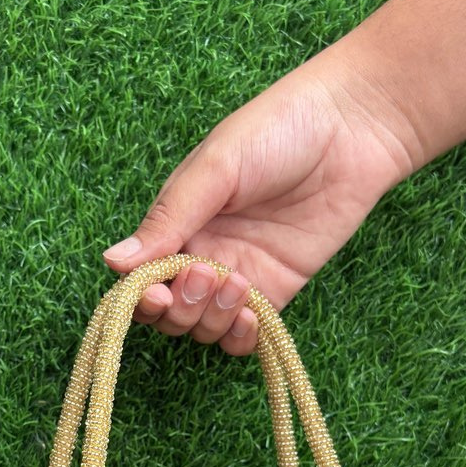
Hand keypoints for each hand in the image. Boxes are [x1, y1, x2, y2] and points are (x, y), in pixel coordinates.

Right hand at [101, 45, 417, 354]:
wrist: (352, 128)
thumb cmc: (279, 129)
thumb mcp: (216, 168)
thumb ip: (168, 219)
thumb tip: (112, 261)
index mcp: (177, 222)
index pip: (140, 278)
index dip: (141, 296)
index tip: (155, 290)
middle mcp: (202, 253)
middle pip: (170, 313)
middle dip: (181, 307)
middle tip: (209, 272)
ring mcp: (239, 276)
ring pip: (204, 329)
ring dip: (212, 320)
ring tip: (237, 283)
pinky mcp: (277, 290)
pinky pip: (246, 336)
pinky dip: (240, 338)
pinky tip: (250, 316)